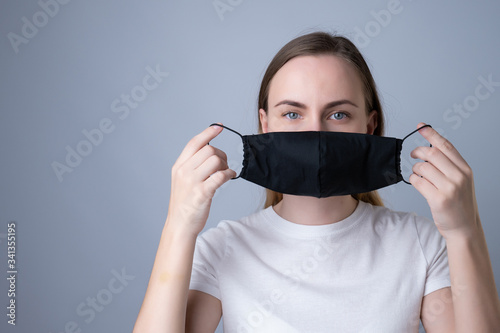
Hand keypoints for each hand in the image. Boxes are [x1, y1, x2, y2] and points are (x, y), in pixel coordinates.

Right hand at [166, 124, 235, 235]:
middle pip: (208, 150)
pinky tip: (230, 176)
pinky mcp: (202, 193)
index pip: (194, 143)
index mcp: (178, 166)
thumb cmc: (184, 203)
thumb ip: (192, 165)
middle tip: (224, 165)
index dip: (208, 132)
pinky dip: (229, 174)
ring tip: (225, 172)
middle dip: (221, 154)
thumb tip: (211, 151)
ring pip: (215, 160)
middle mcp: (184, 172)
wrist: (180, 225)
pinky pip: (220, 176)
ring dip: (225, 164)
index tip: (219, 127)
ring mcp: (192, 182)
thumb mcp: (182, 180)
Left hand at [409, 123, 478, 239]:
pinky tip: (418, 184)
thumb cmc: (459, 203)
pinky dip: (413, 180)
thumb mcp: (460, 181)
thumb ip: (449, 165)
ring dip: (415, 169)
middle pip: (432, 153)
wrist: (464, 228)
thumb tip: (428, 147)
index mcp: (465, 169)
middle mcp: (459, 176)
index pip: (446, 145)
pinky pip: (418, 182)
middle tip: (413, 155)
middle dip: (418, 152)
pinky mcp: (438, 199)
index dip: (431, 134)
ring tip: (418, 175)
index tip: (420, 126)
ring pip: (422, 167)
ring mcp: (449, 188)